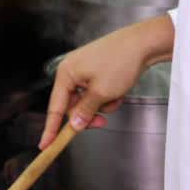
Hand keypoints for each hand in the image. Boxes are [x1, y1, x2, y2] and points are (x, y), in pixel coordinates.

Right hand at [40, 15, 174, 147]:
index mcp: (66, 73)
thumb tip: (74, 125)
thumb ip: (85, 112)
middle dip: (89, 115)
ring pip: (88, 101)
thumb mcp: (101, 93)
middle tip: (102, 122)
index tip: (45, 145)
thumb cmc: (121, 61)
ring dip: (103, 105)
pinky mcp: (98, 70)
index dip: (51, 129)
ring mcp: (85, 69)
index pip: (55, 107)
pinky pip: (98, 92)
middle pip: (73, 106)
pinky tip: (120, 90)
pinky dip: (108, 96)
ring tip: (116, 97)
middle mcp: (72, 70)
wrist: (144, 43)